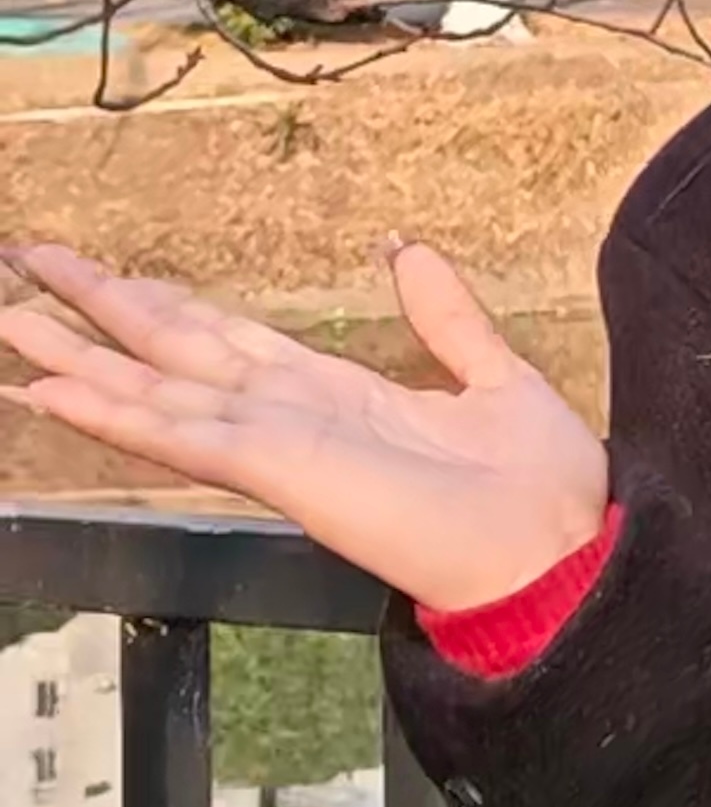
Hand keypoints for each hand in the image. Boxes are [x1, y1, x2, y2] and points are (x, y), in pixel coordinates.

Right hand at [0, 238, 610, 613]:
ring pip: (157, 394)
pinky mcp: (285, 472)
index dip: (162, 305)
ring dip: (81, 361)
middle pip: (172, 354)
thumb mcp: (493, 377)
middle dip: (99, 312)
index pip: (225, 341)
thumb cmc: (538, 489)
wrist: (560, 554)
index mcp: (332, 395)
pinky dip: (121, 415)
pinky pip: (188, 437)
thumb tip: (408, 251)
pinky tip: (61, 394)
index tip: (105, 274)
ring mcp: (279, 448)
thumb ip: (445, 317)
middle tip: (25, 267)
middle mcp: (290, 419)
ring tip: (11, 322)